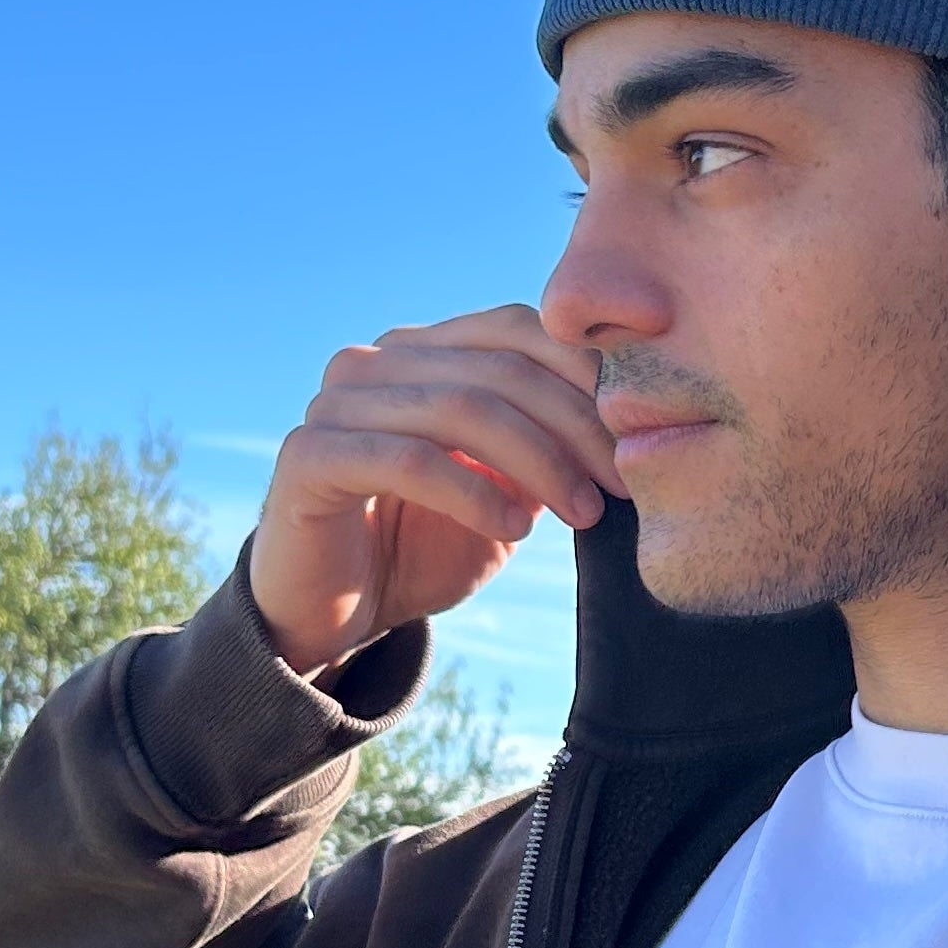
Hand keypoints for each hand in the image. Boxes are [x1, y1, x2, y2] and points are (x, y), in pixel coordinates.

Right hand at [248, 304, 624, 675]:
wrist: (332, 617)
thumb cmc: (422, 547)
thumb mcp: (502, 488)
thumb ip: (545, 443)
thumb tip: (628, 414)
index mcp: (422, 352)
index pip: (519, 330)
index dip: (586, 375)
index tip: (637, 437)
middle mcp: (374, 362)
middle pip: (500, 369)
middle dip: (575, 427)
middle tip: (619, 487)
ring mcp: (335, 403)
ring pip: (462, 409)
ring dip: (539, 463)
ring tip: (581, 513)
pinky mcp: (309, 456)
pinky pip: (411, 460)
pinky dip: (475, 493)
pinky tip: (515, 528)